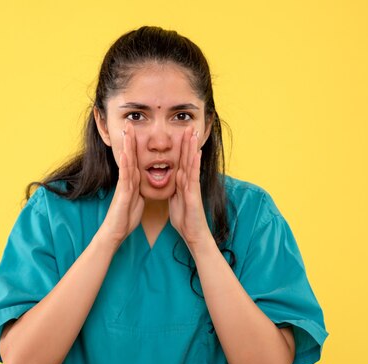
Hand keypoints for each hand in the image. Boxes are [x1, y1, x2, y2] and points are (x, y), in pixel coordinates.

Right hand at [97, 122, 143, 248]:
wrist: (116, 232)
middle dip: (129, 139)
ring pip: (126, 162)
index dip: (135, 144)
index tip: (137, 130)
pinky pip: (125, 177)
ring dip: (126, 146)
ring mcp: (123, 185)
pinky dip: (125, 165)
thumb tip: (143, 182)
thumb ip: (138, 188)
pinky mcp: (123, 193)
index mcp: (132, 181)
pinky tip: (125, 154)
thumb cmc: (125, 217)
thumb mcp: (136, 199)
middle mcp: (126, 180)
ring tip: (126, 131)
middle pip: (128, 155)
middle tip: (129, 122)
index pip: (134, 158)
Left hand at [169, 126, 212, 248]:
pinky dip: (195, 164)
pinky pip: (194, 177)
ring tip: (193, 133)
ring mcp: (192, 186)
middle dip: (188, 142)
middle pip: (188, 158)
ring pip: (192, 163)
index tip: (179, 133)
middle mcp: (189, 181)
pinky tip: (197, 153)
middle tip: (188, 125)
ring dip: (192, 147)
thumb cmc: (185, 219)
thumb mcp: (175, 199)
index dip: (180, 147)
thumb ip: (174, 188)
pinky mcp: (194, 194)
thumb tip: (171, 181)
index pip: (181, 161)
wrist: (193, 234)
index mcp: (182, 182)